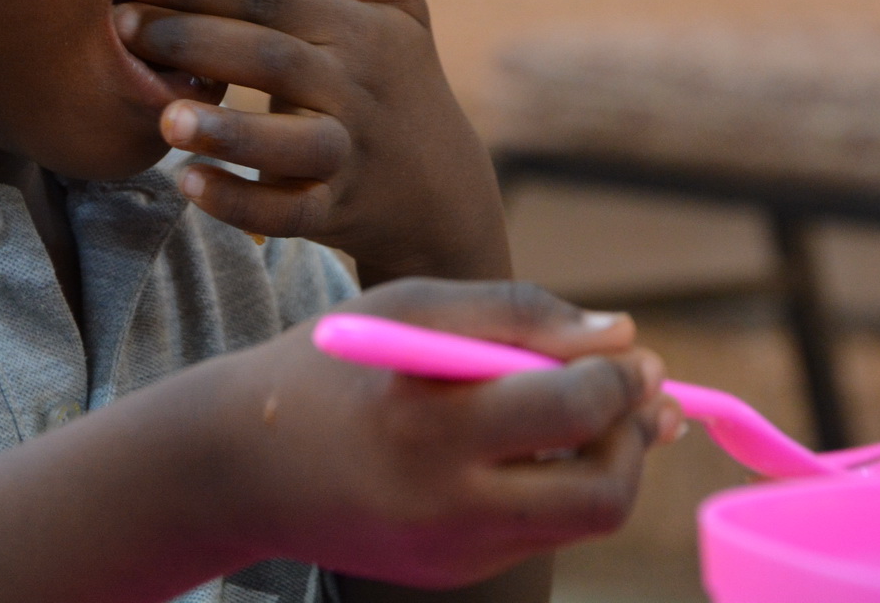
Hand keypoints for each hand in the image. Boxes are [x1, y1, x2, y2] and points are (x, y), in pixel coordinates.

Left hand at [115, 0, 509, 281]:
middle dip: (194, 42)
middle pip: (271, 59)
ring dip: (226, 131)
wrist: (443, 197)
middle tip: (119, 29)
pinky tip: (187, 185)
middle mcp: (355, 90)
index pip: (274, 0)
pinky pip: (289, 212)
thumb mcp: (399, 9)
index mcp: (357, 32)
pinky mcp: (339, 213)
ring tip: (161, 116)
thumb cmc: (401, 85)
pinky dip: (241, 202)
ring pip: (289, 143)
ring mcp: (349, 155)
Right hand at [212, 279, 681, 589]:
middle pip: (602, 494)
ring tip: (599, 413)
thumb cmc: (334, 362)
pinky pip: (536, 530)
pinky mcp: (452, 572)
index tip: (635, 352)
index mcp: (432, 423)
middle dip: (634, 437)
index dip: (621, 378)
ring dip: (609, 464)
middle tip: (636, 391)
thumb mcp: (412, 307)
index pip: (573, 410)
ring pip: (581, 521)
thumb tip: (621, 334)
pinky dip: (555, 484)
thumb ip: (518, 312)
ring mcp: (453, 552)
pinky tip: (533, 444)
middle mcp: (447, 504)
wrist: (243, 462)